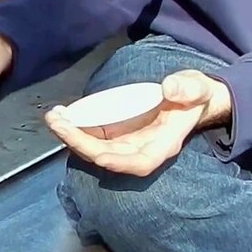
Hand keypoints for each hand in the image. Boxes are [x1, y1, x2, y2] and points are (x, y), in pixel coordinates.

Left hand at [44, 70, 232, 176]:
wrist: (188, 98)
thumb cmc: (193, 95)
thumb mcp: (197, 87)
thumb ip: (188, 89)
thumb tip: (170, 89)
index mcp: (163, 144)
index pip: (142, 162)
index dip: (120, 163)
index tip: (100, 157)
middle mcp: (140, 149)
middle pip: (107, 156)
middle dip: (80, 143)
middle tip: (58, 124)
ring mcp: (125, 143)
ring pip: (93, 148)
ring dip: (71, 136)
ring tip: (53, 118)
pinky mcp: (114, 134)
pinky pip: (91, 136)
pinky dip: (74, 128)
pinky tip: (59, 115)